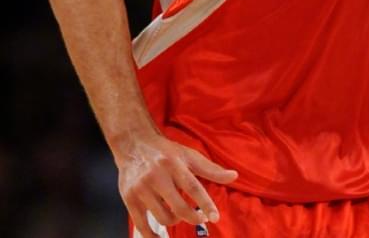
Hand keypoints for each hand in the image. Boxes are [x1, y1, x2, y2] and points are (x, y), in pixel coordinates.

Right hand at [115, 131, 237, 236]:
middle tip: (201, 218)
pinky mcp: (129, 199)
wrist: (134, 145)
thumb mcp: (189, 155)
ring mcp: (141, 189)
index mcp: (174, 164)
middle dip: (193, 217)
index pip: (193, 187)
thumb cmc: (166, 152)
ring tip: (179, 214)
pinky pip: (142, 225)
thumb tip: (234, 176)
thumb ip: (211, 169)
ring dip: (176, 221)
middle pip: (179, 207)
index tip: (215, 217)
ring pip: (164, 217)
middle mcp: (157, 176)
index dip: (206, 204)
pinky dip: (152, 235)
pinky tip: (160, 236)